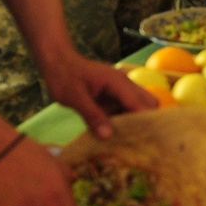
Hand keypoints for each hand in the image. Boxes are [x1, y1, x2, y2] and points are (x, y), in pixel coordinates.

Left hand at [40, 52, 156, 138]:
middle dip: (146, 122)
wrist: (57, 62)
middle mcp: (124, 85)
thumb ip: (92, 115)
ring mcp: (120, 91)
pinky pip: (125, 111)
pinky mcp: (113, 97)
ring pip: (138, 108)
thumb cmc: (64, 76)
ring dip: (135, 124)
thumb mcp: (75, 97)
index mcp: (118, 83)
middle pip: (149, 104)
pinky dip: (124, 123)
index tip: (147, 142)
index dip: (145, 123)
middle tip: (137, 142)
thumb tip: (108, 136)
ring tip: (128, 144)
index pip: (140, 104)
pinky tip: (115, 136)